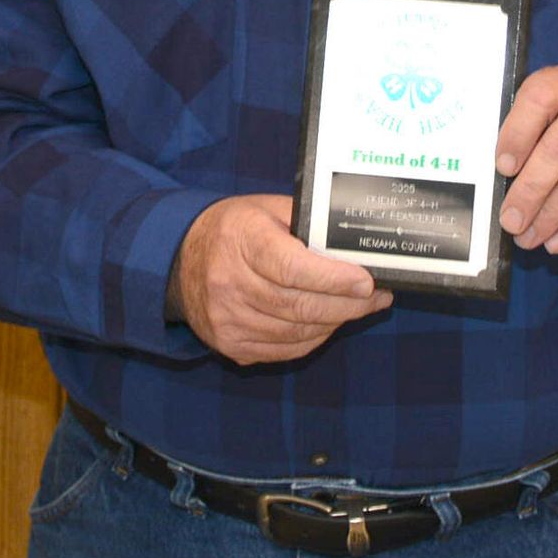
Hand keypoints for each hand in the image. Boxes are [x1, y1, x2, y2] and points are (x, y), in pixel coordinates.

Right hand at [173, 194, 392, 365]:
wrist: (180, 260)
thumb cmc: (235, 229)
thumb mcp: (266, 209)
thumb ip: (306, 223)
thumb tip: (353, 245)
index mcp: (241, 240)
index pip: (291, 268)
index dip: (333, 279)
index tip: (367, 281)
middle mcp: (230, 283)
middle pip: (299, 306)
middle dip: (348, 304)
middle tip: (377, 296)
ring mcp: (228, 320)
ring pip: (297, 332)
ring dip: (335, 322)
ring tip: (360, 307)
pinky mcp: (231, 346)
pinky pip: (285, 349)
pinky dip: (314, 337)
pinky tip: (329, 321)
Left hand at [496, 65, 557, 254]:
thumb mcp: (557, 112)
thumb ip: (530, 132)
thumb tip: (496, 178)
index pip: (542, 96)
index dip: (519, 131)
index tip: (502, 167)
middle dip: (531, 189)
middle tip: (511, 220)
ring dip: (552, 215)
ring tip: (528, 236)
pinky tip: (556, 241)